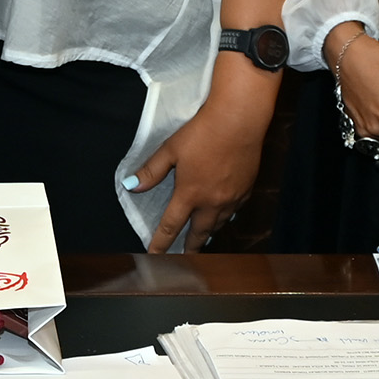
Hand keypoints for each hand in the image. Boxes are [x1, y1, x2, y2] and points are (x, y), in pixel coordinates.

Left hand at [134, 57, 279, 249]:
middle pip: (199, 233)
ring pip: (218, 224)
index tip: (155, 256)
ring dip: (208, 233)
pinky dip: (226, 217)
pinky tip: (224, 215)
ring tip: (202, 239)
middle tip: (184, 257)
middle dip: (190, 247)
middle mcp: (212, 202)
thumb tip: (131, 186)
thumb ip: (151, 171)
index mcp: (190, 194)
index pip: (171, 226)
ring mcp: (232, 198)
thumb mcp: (171, 149)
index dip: (161, 243)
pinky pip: (234, 211)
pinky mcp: (246, 190)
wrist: (239, 120)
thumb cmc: (203, 132)